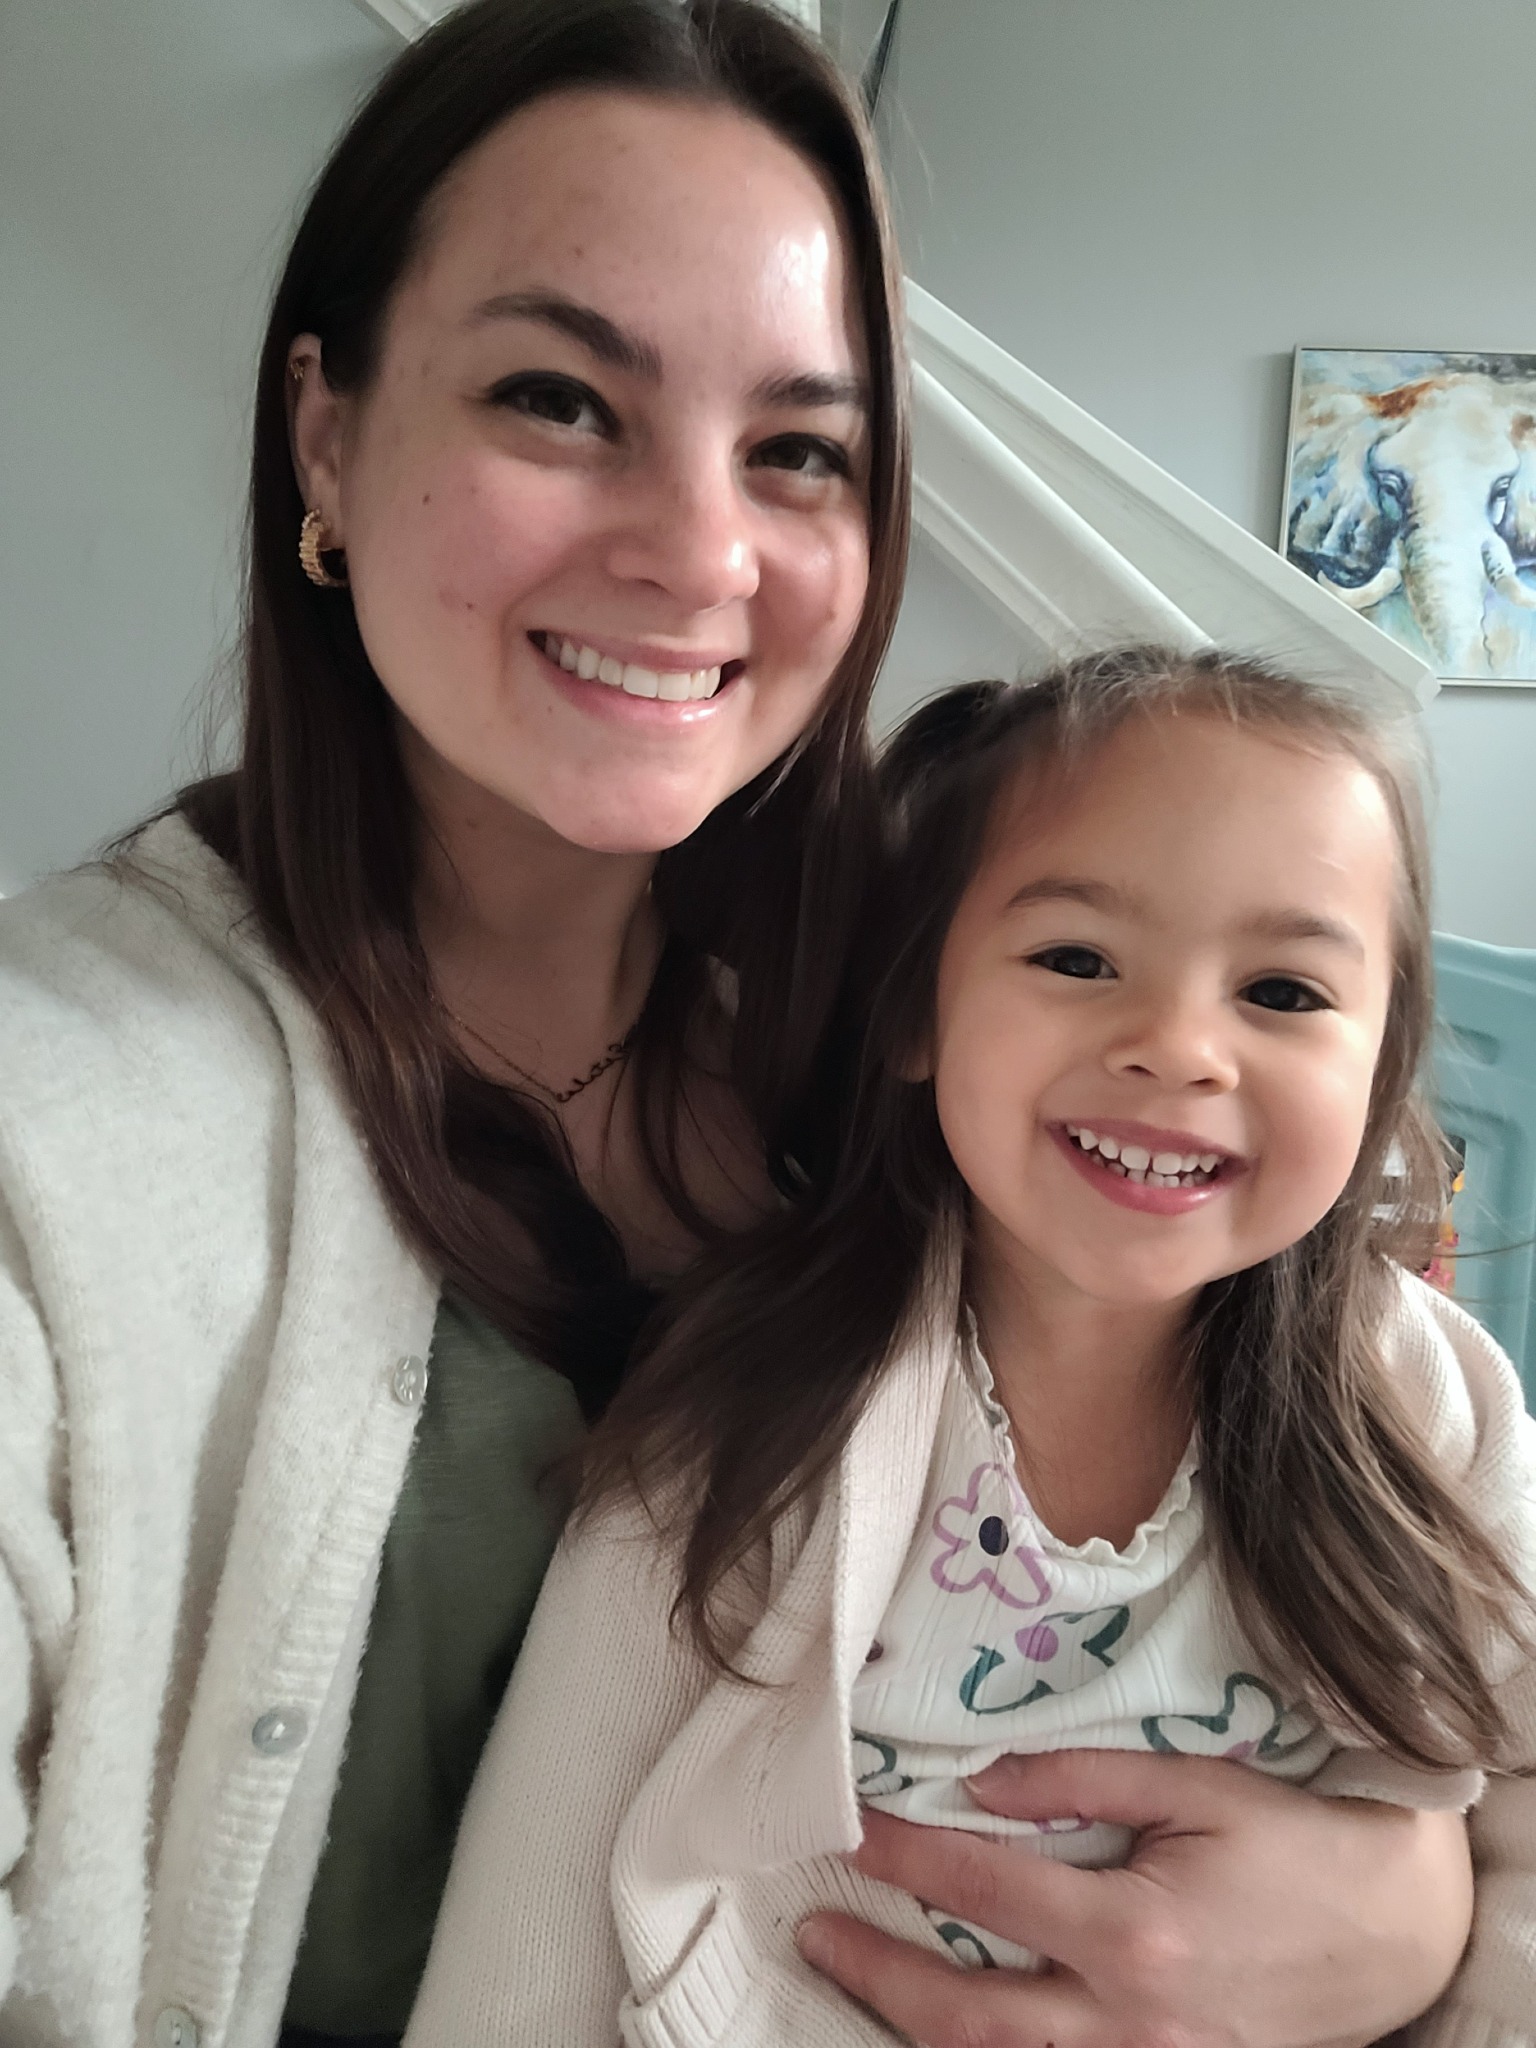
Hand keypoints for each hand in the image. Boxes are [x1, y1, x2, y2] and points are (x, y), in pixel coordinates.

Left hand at [797, 1748, 1472, 2047]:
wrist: (1398, 1931)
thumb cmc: (1297, 1846)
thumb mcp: (1196, 1788)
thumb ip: (1081, 1783)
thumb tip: (980, 1783)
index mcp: (1134, 1935)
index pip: (983, 1894)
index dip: (905, 1859)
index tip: (851, 1829)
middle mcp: (1129, 2022)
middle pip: (965, 2014)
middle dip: (877, 1972)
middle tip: (817, 1926)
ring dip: (914, 2029)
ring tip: (855, 1980)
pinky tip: (944, 2028)